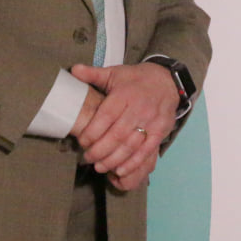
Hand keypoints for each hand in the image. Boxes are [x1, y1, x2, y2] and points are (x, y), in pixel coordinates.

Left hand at [70, 62, 178, 190]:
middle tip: (87, 158)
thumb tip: (73, 70)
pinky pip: (146, 151)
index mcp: (124, 94)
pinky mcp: (161, 131)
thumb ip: (93, 74)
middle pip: (116, 135)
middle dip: (99, 150)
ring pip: (130, 145)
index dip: (92, 132)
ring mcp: (151, 121)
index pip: (106, 116)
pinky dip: (133, 163)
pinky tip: (120, 170)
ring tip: (99, 167)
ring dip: (113, 160)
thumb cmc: (136, 79)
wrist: (167, 81)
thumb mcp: (115, 73)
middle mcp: (138, 108)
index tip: (81, 142)